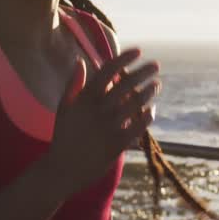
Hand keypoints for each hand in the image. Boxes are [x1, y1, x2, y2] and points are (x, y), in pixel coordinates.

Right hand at [43, 49, 159, 195]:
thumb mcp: (63, 107)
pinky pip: (137, 127)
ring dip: (148, 92)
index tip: (138, 50)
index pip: (107, 71)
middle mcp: (97, 110)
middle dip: (143, 72)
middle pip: (125, 84)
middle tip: (156, 65)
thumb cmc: (63, 136)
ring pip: (134, 104)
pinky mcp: (116, 145)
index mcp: (84, 99)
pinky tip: (152, 110)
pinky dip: (146, 117)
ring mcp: (108, 128)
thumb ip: (73, 83)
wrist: (62, 169)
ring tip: (156, 85)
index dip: (124, 58)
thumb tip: (80, 60)